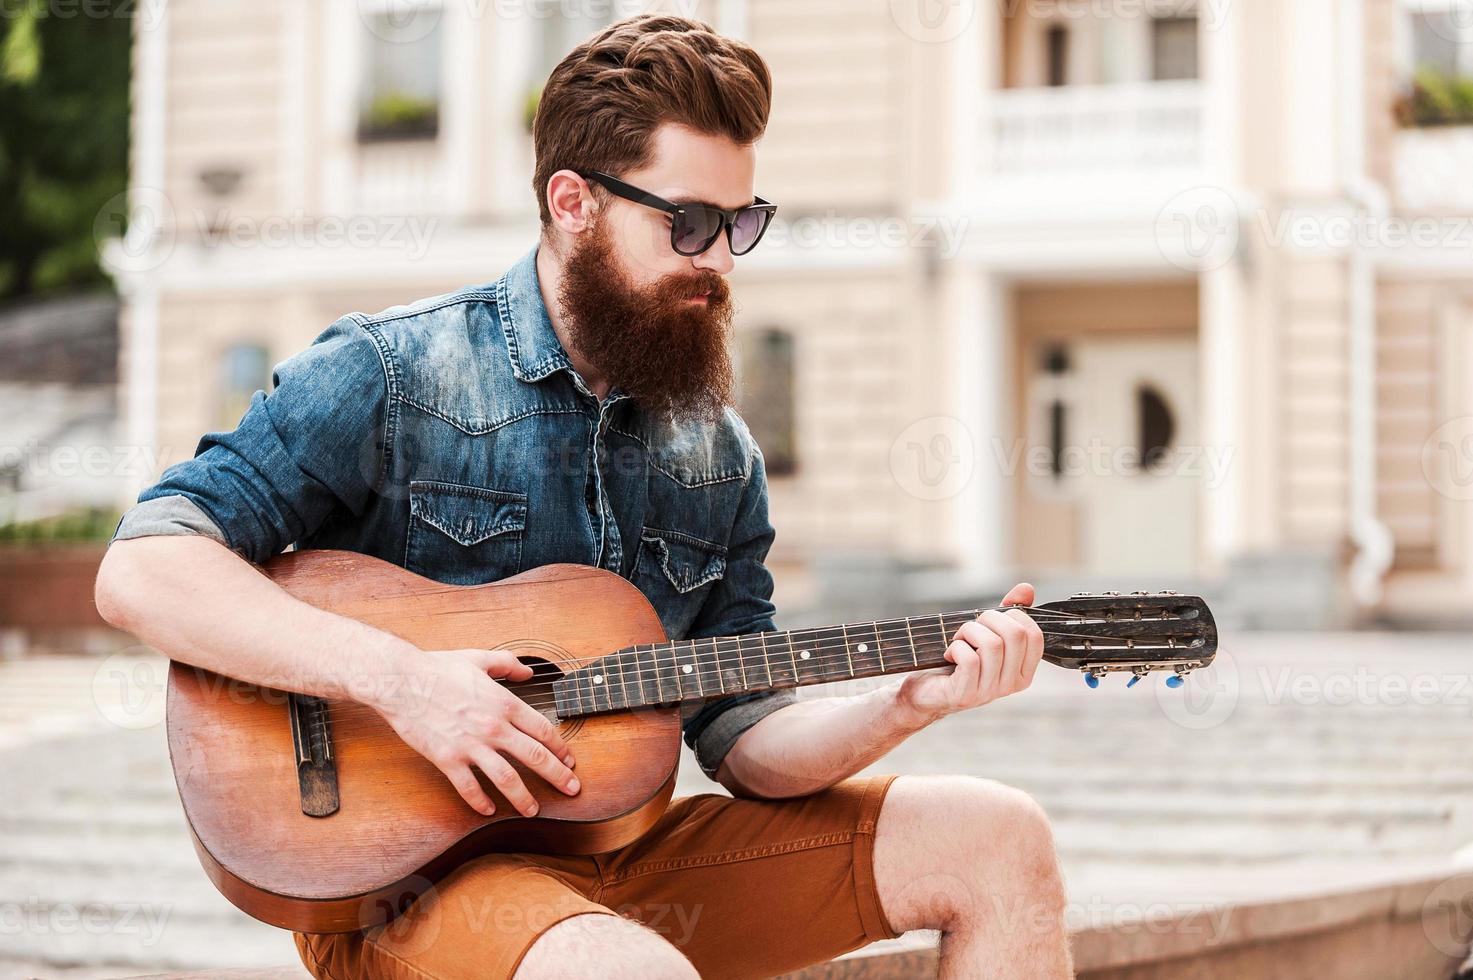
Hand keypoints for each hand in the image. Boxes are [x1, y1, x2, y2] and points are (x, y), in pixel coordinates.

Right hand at [370, 647, 578, 816]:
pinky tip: (488, 811)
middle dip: (558, 777)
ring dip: (523, 798)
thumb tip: (528, 672)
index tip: (570, 760)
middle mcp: (494, 727)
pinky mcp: (448, 759)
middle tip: (571, 790)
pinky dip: (480, 802)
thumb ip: (508, 665)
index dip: (561, 748)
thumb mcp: (479, 659)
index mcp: (505, 703)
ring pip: (507, 779)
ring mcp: (471, 745)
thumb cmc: (438, 668)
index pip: (544, 730)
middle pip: (536, 757)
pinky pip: (469, 787)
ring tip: (533, 810)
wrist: (401, 680)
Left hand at [895, 583, 1043, 725]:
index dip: (1015, 615)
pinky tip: (949, 654)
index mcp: (1022, 671)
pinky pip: (969, 659)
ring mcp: (990, 692)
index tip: (992, 619)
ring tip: (959, 640)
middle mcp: (1011, 684)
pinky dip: (956, 647)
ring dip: (969, 632)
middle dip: (988, 619)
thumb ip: (1007, 615)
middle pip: (1015, 634)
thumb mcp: (985, 635)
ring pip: (992, 644)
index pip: (1035, 635)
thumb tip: (1026, 589)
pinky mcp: (967, 695)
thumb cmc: (957, 660)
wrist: (926, 691)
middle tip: (971, 627)